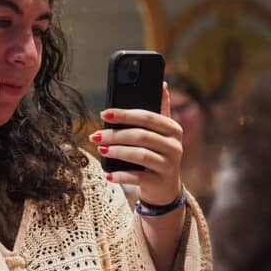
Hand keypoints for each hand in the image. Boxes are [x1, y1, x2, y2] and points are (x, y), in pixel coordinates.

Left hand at [90, 82, 183, 204]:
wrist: (165, 188)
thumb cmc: (157, 154)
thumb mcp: (161, 133)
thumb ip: (160, 110)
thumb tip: (163, 83)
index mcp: (173, 128)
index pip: (147, 117)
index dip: (124, 114)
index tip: (103, 114)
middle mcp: (175, 146)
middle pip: (141, 135)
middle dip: (115, 134)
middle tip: (95, 135)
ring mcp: (169, 165)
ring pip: (140, 155)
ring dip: (117, 152)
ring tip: (101, 149)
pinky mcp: (161, 182)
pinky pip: (138, 177)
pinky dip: (121, 175)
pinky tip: (108, 174)